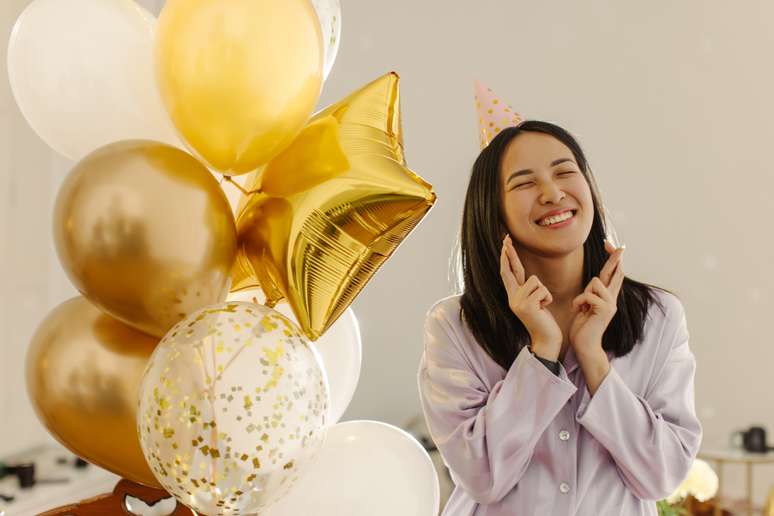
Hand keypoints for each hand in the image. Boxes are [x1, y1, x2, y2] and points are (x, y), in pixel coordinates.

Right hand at [500, 234, 562, 357]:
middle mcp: (512, 298)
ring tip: (542, 306)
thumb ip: (531, 291)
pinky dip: (547, 299)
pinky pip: (542, 290)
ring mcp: (517, 302)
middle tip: (506, 237)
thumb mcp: (536, 303)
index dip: (507, 258)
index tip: (505, 244)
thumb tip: (531, 280)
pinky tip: (544, 310)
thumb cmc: (544, 320)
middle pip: (511, 270)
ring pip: (535, 281)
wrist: (546, 339)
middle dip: (509, 253)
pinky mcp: (526, 305)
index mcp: (514, 296)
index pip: (508, 273)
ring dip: (543, 292)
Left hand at [568, 239, 624, 356]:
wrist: (584, 345)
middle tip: (621, 245)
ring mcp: (611, 304)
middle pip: (617, 272)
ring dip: (584, 294)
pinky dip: (579, 303)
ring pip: (596, 282)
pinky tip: (580, 312)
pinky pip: (588, 295)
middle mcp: (612, 299)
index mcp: (607, 297)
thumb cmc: (582, 327)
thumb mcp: (586, 305)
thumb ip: (592, 294)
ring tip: (582, 308)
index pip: (613, 274)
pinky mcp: (605, 309)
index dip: (613, 259)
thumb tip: (595, 282)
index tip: (611, 245)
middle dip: (616, 257)